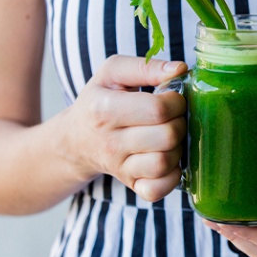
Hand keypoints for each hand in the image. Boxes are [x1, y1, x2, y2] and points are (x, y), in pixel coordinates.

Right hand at [61, 55, 187, 201]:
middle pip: (167, 136)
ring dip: (178, 148)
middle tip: (174, 117)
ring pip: (164, 163)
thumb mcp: (113, 72)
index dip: (175, 101)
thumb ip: (147, 66)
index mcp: (104, 109)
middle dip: (180, 122)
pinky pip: (158, 190)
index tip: (172, 98)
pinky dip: (171, 177)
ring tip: (170, 136)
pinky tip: (169, 159)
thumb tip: (180, 69)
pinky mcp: (130, 185)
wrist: (76, 139)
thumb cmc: (99, 100)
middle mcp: (110, 142)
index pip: (157, 109)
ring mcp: (120, 167)